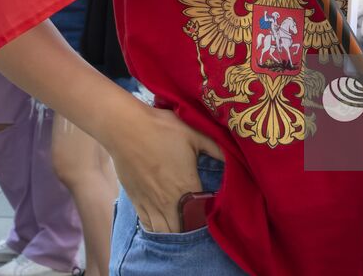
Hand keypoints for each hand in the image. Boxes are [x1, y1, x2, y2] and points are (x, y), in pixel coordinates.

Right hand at [103, 102, 222, 233]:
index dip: (210, 218)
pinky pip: (148, 226)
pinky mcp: (136, 201)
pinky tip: (163, 226)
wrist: (126, 128)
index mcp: (187, 186)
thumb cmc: (162, 128)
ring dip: (175, 233)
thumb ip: (216, 148)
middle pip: (183, 230)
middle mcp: (169, 201)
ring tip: (183, 226)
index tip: (213, 211)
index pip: (203, 215)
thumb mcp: (195, 134)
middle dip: (193, 230)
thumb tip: (237, 157)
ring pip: (165, 232)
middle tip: (199, 221)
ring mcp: (151, 203)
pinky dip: (157, 230)